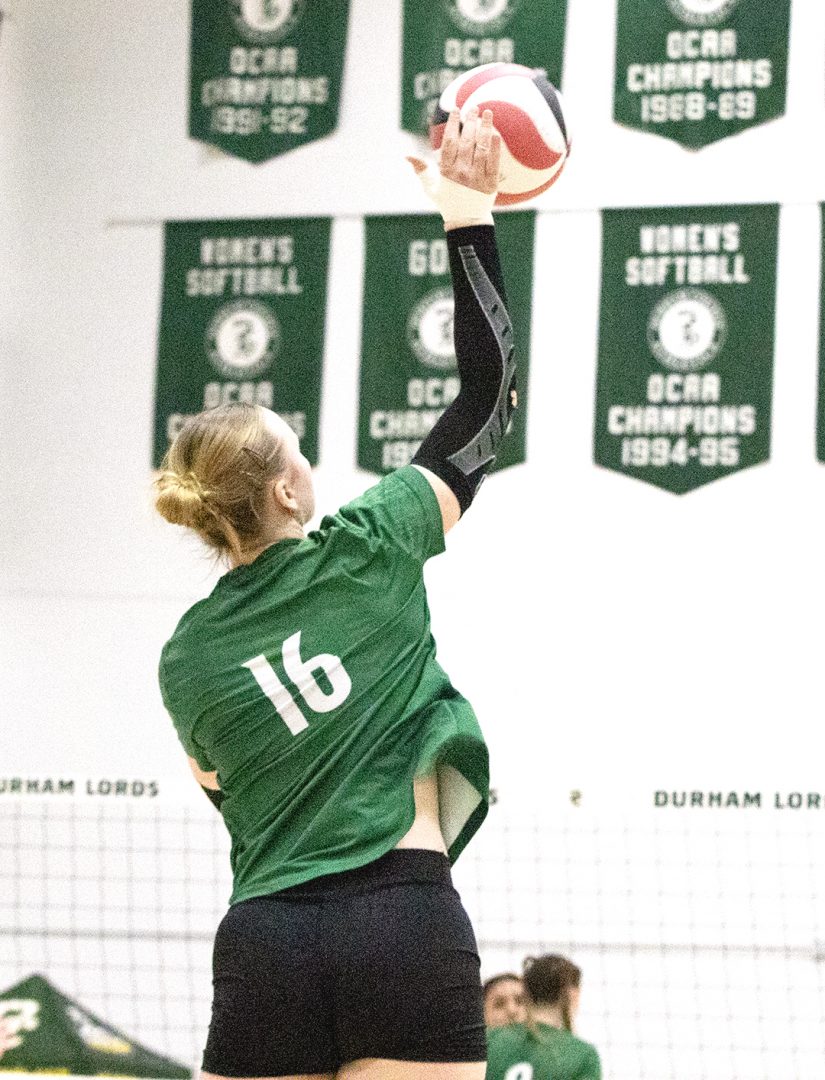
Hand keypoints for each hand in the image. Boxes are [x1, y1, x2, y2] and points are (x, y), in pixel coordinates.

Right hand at [407, 108, 501, 228]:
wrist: (467, 222)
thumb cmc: (448, 202)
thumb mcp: (431, 188)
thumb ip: (421, 170)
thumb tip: (407, 156)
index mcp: (447, 172)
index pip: (449, 143)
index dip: (452, 124)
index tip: (456, 110)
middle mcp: (462, 173)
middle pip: (466, 142)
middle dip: (470, 122)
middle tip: (474, 107)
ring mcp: (477, 178)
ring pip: (481, 148)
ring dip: (485, 128)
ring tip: (488, 113)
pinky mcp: (490, 183)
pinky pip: (494, 162)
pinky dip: (495, 147)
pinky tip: (495, 133)